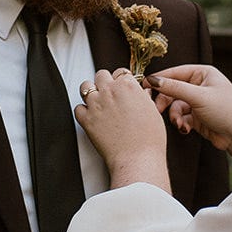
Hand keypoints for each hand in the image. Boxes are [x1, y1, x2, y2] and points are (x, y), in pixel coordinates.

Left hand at [75, 68, 171, 190]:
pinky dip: (83, 111)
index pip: (121, 72)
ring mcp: (96, 104)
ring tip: (98, 102)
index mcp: (128, 86)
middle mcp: (110, 91)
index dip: (122, 80)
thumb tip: (141, 93)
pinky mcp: (86, 119)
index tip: (122, 87)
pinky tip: (92, 117)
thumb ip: (143, 98)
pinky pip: (78, 108)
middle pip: (101, 75)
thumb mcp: (153, 111)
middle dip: (105, 83)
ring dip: (91, 92)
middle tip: (110, 94)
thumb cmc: (149, 139)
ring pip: (85, 86)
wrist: (137, 159)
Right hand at [145, 65, 231, 175]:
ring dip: (174, 115)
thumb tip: (152, 80)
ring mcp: (199, 101)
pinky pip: (181, 116)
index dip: (159, 79)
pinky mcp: (197, 116)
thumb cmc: (226, 110)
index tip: (144, 86)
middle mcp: (200, 85)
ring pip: (175, 105)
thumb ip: (174, 88)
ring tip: (179, 123)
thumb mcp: (198, 97)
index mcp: (203, 73)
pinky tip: (185, 129)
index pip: (175, 72)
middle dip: (165, 101)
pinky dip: (180, 122)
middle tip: (157, 110)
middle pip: (172, 90)